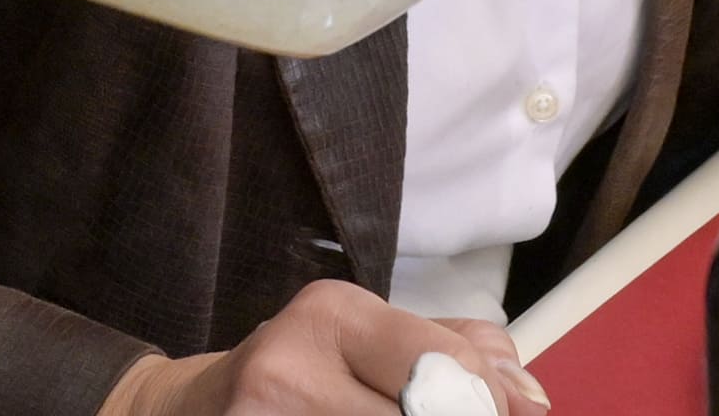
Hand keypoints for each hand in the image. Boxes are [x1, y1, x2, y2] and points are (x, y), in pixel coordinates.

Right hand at [94, 277, 542, 415]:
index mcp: (336, 313)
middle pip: (428, 414)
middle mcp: (294, 360)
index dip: (492, 407)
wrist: (188, 411)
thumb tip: (530, 399)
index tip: (502, 414)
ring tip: (395, 413)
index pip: (453, 371)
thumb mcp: (371, 340)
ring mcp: (267, 415)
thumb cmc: (298, 377)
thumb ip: (457, 352)